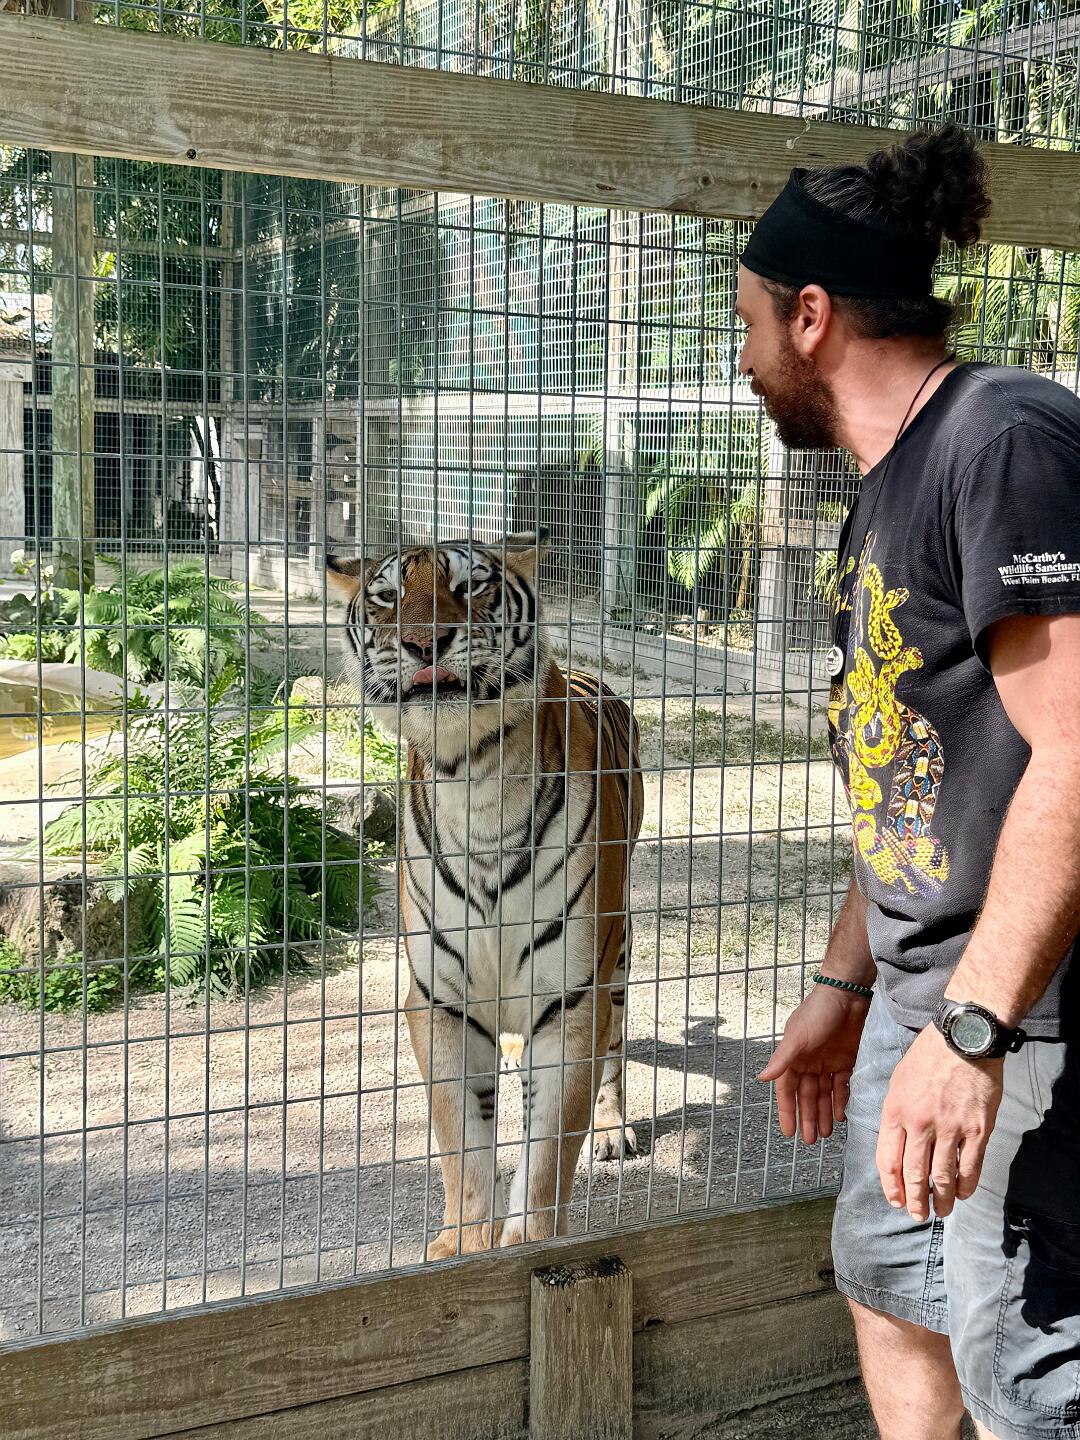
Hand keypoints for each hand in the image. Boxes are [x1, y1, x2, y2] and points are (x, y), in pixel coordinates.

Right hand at [758, 985, 870, 1144]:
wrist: (846, 995)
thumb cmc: (817, 1012)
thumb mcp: (797, 1037)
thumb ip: (782, 1059)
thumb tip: (763, 1078)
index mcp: (793, 1058)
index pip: (787, 1091)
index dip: (787, 1111)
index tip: (789, 1133)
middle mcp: (808, 1062)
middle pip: (806, 1096)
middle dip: (808, 1117)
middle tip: (811, 1141)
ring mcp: (827, 1062)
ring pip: (824, 1094)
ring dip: (824, 1113)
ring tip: (825, 1134)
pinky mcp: (845, 1060)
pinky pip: (841, 1085)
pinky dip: (841, 1100)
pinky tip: (842, 1115)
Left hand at [877, 1024, 1003, 1220]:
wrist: (964, 1038)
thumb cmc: (928, 1056)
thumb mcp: (898, 1081)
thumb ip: (895, 1114)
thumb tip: (895, 1145)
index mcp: (895, 1111)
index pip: (887, 1160)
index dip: (891, 1186)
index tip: (896, 1200)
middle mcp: (919, 1124)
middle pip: (914, 1174)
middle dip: (915, 1201)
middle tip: (918, 1215)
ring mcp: (950, 1128)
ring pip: (941, 1177)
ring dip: (940, 1200)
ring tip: (941, 1211)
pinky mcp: (977, 1129)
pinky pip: (970, 1167)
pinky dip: (965, 1185)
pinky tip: (961, 1194)